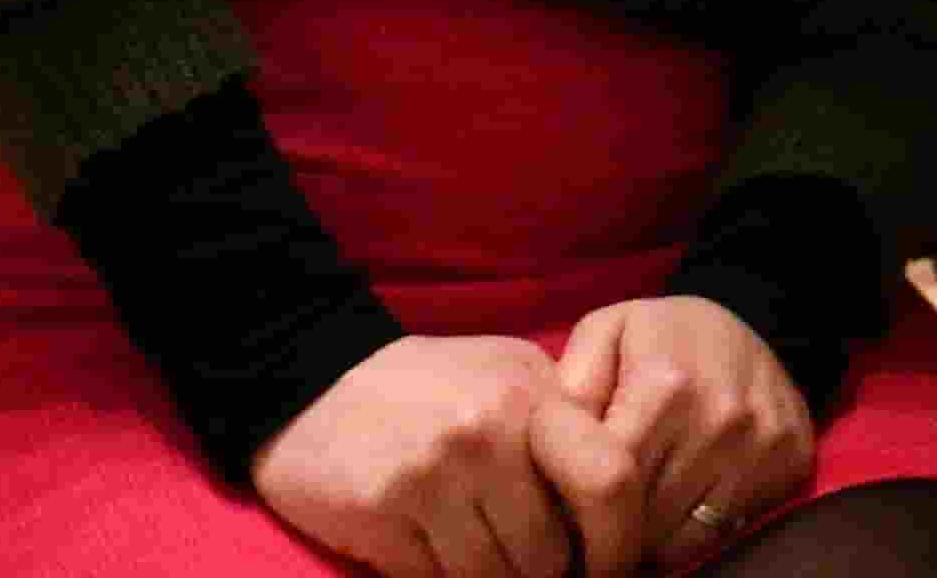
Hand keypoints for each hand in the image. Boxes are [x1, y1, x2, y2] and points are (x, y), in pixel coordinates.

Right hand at [255, 334, 645, 577]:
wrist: (315, 384)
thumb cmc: (429, 388)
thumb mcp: (508, 378)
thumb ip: (563, 430)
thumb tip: (621, 506)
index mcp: (533, 396)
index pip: (609, 480)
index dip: (617, 540)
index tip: (608, 564)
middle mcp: (489, 431)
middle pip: (549, 552)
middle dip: (544, 571)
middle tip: (529, 564)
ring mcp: (433, 472)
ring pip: (495, 576)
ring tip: (478, 551)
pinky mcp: (383, 510)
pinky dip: (442, 576)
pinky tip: (431, 548)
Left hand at [557, 297, 813, 572]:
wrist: (762, 324)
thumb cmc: (664, 336)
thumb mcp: (605, 334)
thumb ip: (567, 386)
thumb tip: (537, 451)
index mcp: (666, 382)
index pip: (601, 481)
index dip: (566, 505)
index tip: (549, 512)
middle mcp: (719, 420)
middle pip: (634, 518)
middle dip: (597, 525)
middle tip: (582, 514)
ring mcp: (759, 451)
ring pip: (670, 540)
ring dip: (637, 536)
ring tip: (624, 509)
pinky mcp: (787, 470)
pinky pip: (710, 541)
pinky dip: (678, 538)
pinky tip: (666, 509)